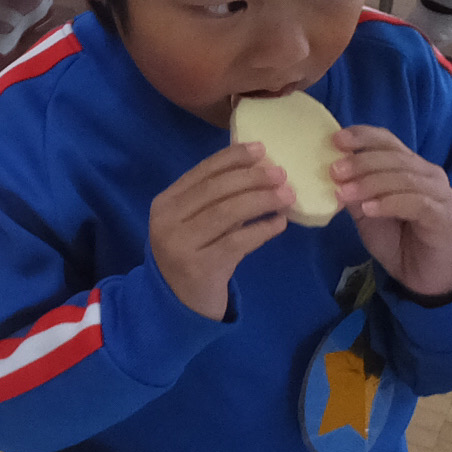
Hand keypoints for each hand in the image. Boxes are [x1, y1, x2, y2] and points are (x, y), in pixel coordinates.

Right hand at [147, 142, 291, 322]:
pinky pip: (238, 242)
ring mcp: (181, 245)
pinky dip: (262, 229)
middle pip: (215, 190)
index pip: (202, 172)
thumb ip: (215, 199)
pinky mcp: (200, 267)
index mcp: (165, 203)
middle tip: (281, 173)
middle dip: (252, 178)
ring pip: (227, 213)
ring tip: (287, 195)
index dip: (232, 158)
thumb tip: (260, 168)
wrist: (177, 302)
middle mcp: (167, 221)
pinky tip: (279, 223)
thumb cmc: (194, 253)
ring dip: (261, 200)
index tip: (261, 149)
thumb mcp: (195, 222)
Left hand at [329, 127, 451, 299]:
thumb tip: (330, 175)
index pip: (387, 140)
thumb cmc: (398, 241)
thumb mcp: (367, 214)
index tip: (335, 140)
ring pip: (403, 177)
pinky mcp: (443, 216)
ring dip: (371, 183)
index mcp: (410, 166)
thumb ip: (354, 193)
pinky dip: (389, 203)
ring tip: (345, 193)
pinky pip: (416, 202)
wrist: (425, 277)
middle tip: (334, 171)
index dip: (362, 136)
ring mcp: (439, 194)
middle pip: (393, 156)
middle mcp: (428, 174)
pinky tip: (369, 210)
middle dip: (361, 161)